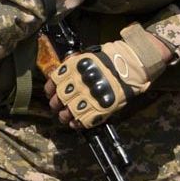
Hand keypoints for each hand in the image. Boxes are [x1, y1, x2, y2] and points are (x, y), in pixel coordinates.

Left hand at [48, 26, 168, 127]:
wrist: (129, 65)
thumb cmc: (110, 58)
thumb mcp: (87, 57)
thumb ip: (74, 65)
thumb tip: (64, 71)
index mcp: (72, 70)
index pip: (53, 83)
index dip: (50, 89)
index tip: (51, 93)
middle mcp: (77, 85)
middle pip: (58, 99)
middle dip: (56, 105)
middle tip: (58, 106)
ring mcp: (87, 98)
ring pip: (68, 112)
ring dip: (64, 116)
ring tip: (66, 116)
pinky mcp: (99, 109)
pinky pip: (84, 120)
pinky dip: (78, 124)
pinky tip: (76, 124)